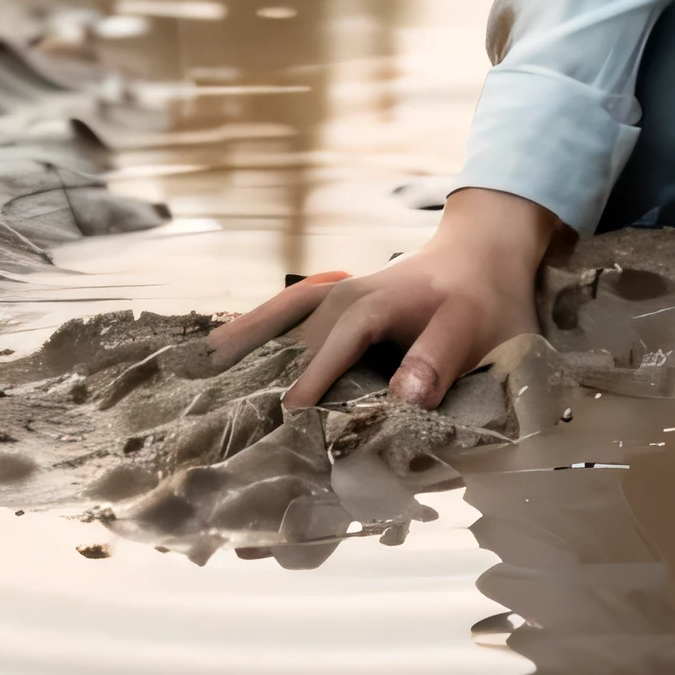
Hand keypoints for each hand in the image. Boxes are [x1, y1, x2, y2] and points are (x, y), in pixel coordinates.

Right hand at [207, 185, 561, 413]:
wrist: (482, 256)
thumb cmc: (482, 301)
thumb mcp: (475, 329)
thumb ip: (440, 358)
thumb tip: (404, 395)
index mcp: (376, 304)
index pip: (338, 346)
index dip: (314, 380)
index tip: (287, 419)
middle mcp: (343, 295)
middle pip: (291, 336)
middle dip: (256, 372)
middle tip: (211, 418)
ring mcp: (332, 295)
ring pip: (276, 318)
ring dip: (239, 343)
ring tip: (192, 377)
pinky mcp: (329, 300)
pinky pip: (281, 311)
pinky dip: (249, 326)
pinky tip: (215, 347)